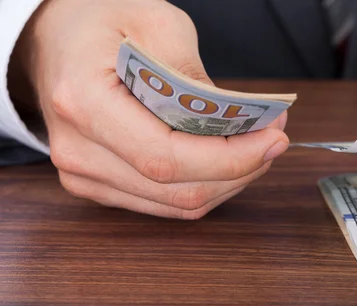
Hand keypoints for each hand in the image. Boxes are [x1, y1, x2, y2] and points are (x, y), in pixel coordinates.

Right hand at [12, 0, 287, 218]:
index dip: (229, 159)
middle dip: (240, 170)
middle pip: (178, 190)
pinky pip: (165, 204)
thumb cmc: (98, 21)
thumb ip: (194, 74)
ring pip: (177, 204)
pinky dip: (204, 187)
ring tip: (257, 147)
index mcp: (85, 103)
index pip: (166, 157)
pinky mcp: (100, 185)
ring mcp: (86, 175)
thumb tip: (236, 120)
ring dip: (228, 182)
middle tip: (274, 139)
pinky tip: (226, 162)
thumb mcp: (154, 21)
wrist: (53, 40)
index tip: (272, 139)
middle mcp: (79, 151)